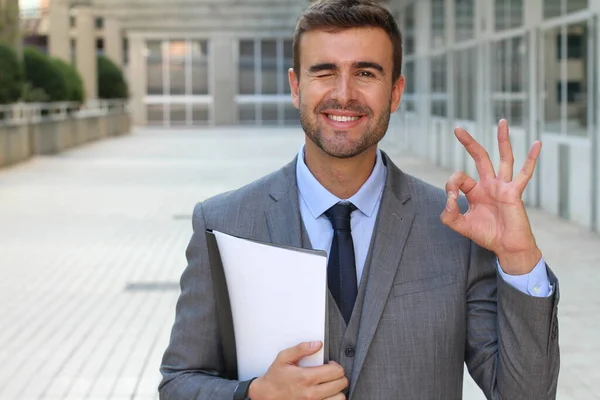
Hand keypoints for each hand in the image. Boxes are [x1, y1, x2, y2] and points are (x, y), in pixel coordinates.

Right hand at [248, 341, 347, 399]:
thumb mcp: (284, 358)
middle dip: (339, 376)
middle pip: (341, 383)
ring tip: (330, 385)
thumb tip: (317, 344)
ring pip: (340, 397)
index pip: (336, 371)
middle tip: (330, 374)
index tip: (329, 365)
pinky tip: (327, 394)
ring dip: (338, 390)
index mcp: (306, 377)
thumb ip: (301, 349)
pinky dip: (333, 399)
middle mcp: (312, 393)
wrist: (266, 396)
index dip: (335, 365)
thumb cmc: (275, 378)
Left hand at [440, 119, 541, 274]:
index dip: (450, 186)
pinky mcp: (514, 192)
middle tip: (457, 129)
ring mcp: (503, 186)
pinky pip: (524, 173)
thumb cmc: (487, 235)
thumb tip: (449, 199)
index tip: (451, 200)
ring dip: (502, 140)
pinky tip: (537, 143)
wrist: (507, 247)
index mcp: (475, 191)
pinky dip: (531, 158)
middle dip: (469, 143)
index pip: (458, 178)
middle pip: (479, 157)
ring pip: (503, 158)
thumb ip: (449, 215)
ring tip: (501, 122)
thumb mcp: (461, 225)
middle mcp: (489, 185)